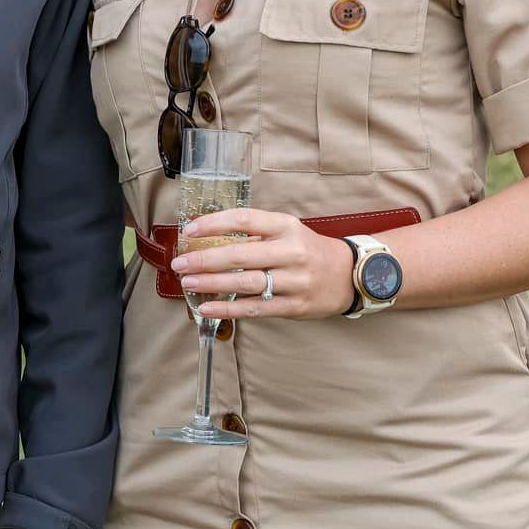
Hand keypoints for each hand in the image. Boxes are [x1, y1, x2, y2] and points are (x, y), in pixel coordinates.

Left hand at [172, 208, 356, 319]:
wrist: (348, 274)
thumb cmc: (307, 249)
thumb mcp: (286, 231)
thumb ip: (254, 234)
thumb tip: (208, 238)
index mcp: (286, 226)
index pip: (244, 219)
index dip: (214, 223)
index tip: (189, 230)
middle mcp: (291, 252)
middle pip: (240, 255)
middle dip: (205, 259)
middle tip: (180, 263)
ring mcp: (294, 280)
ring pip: (245, 283)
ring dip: (211, 284)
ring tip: (187, 283)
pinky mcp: (295, 306)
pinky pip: (256, 308)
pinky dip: (229, 309)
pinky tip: (207, 308)